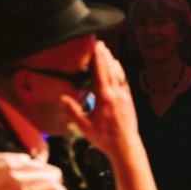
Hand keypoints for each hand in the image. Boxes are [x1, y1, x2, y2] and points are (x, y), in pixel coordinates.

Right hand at [61, 41, 139, 158]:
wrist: (125, 146)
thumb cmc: (104, 138)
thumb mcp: (84, 127)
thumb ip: (73, 111)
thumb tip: (62, 99)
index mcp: (104, 98)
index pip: (100, 73)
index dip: (98, 59)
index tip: (96, 47)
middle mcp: (116, 94)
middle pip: (110, 70)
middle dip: (105, 56)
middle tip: (100, 44)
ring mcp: (124, 96)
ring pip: (118, 74)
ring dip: (112, 62)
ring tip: (107, 52)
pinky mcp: (128, 100)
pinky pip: (123, 81)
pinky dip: (119, 72)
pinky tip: (117, 68)